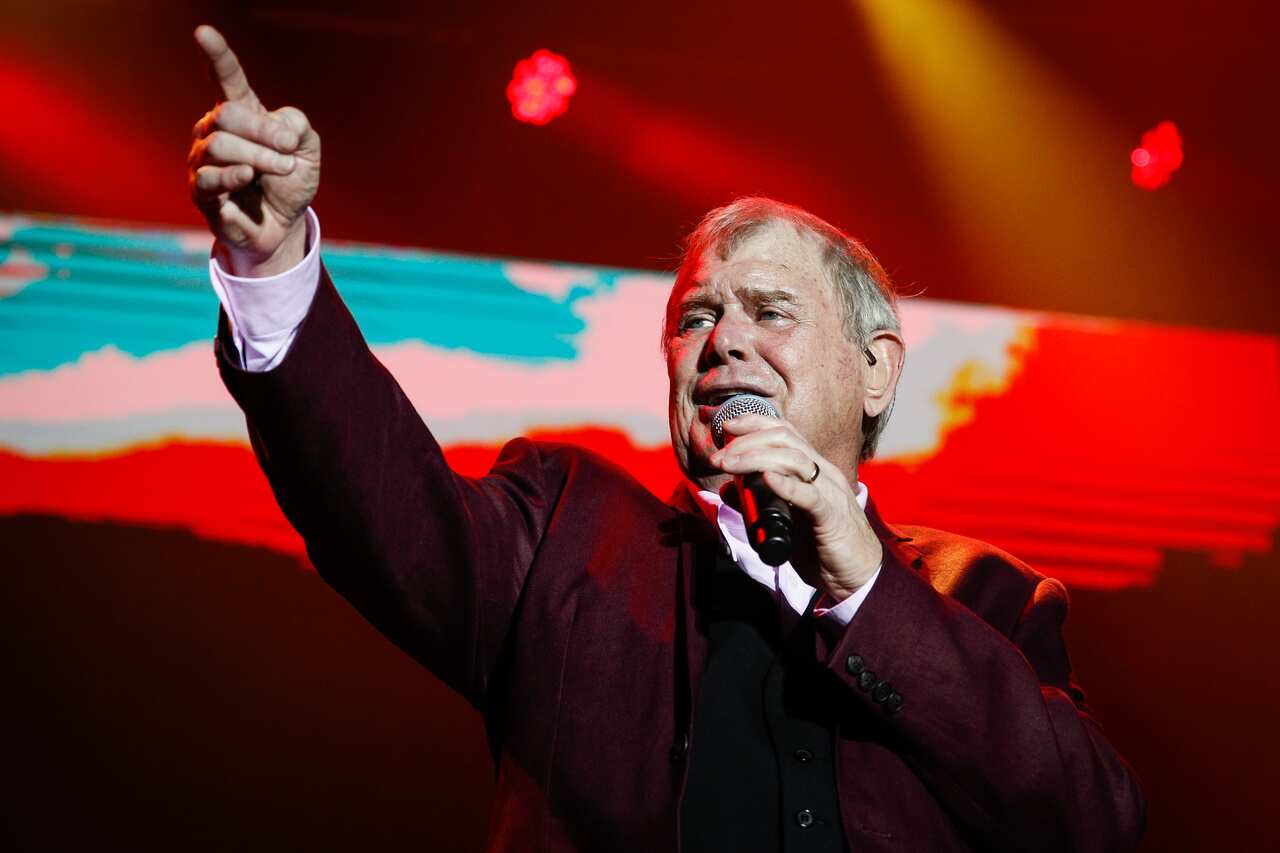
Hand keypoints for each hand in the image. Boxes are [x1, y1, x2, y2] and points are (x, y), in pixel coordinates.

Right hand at [188, 25, 320, 275]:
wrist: (284, 226)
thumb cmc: (290, 182)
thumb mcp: (308, 151)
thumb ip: (298, 127)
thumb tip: (277, 125)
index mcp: (241, 114)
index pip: (226, 79)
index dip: (216, 56)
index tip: (203, 32)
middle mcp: (214, 132)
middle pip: (227, 115)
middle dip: (264, 132)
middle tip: (290, 150)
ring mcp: (203, 161)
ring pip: (221, 146)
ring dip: (260, 157)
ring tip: (282, 170)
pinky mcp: (201, 192)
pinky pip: (209, 177)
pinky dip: (234, 175)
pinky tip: (250, 176)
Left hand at [710, 414, 881, 600]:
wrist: (857, 574)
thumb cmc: (822, 545)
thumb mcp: (785, 520)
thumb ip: (759, 503)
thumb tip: (729, 489)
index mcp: (813, 470)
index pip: (785, 432)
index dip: (754, 423)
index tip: (726, 425)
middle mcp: (823, 473)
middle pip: (785, 440)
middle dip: (747, 442)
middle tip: (719, 457)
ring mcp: (830, 492)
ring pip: (794, 460)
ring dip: (755, 458)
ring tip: (730, 465)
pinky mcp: (832, 517)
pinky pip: (810, 495)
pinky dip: (787, 485)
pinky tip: (767, 479)